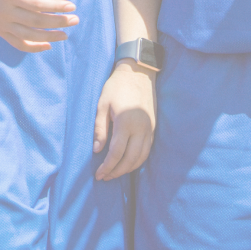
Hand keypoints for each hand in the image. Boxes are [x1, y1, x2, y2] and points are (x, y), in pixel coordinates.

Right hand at [0, 0, 78, 52]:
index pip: (37, 4)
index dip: (56, 7)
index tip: (72, 6)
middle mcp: (4, 12)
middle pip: (35, 22)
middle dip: (58, 22)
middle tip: (75, 19)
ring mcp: (1, 24)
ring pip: (28, 36)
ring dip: (49, 37)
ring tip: (66, 35)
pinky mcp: (0, 31)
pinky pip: (17, 43)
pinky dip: (33, 47)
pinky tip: (48, 45)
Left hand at [93, 60, 155, 180]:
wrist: (138, 72)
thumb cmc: (117, 86)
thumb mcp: (102, 105)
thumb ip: (100, 129)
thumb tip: (97, 150)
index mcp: (126, 123)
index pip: (116, 153)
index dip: (107, 167)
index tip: (99, 175)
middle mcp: (140, 128)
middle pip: (130, 159)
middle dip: (117, 171)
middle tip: (105, 177)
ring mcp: (149, 128)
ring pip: (141, 157)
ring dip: (128, 168)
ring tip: (116, 172)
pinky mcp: (153, 127)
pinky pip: (147, 149)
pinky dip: (138, 160)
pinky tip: (129, 162)